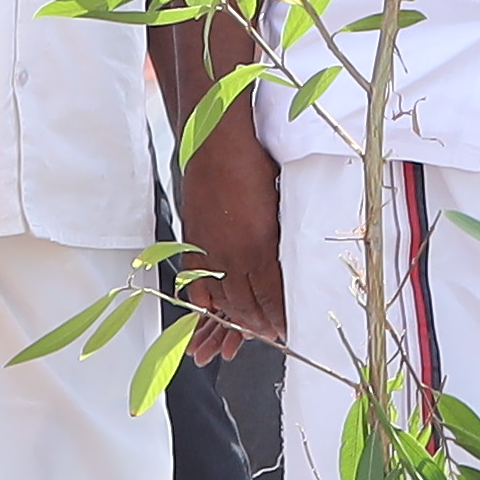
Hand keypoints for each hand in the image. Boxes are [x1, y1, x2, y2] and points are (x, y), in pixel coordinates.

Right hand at [172, 129, 288, 364]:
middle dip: (260, 324)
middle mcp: (233, 255)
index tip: (286, 330)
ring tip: (247, 328)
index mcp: (259, 246)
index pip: (272, 297)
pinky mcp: (192, 243)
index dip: (279, 319)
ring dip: (237, 317)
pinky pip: (197, 283)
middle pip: (247, 305)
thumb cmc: (252, 164)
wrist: (216, 144)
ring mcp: (209, 251)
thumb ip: (279, 238)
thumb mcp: (279, 204)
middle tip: (271, 335)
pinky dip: (207, 300)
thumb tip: (286, 260)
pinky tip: (213, 310)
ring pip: (223, 298)